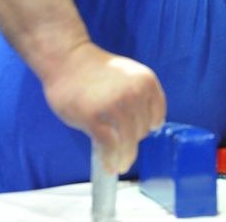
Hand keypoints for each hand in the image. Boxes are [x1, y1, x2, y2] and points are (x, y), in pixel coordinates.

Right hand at [42, 42, 166, 173]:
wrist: (68, 60)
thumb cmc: (96, 71)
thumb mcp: (128, 76)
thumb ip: (140, 96)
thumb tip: (147, 127)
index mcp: (146, 81)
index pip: (157, 116)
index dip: (148, 128)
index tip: (138, 135)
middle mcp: (135, 93)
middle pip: (142, 131)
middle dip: (132, 140)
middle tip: (120, 144)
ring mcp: (115, 106)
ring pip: (129, 142)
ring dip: (125, 157)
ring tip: (120, 165)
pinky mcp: (94, 118)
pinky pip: (109, 147)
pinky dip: (110, 160)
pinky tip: (108, 166)